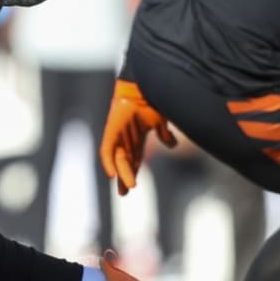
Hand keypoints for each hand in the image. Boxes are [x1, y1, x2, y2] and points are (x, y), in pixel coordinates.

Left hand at [99, 78, 176, 195]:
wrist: (144, 88)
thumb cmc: (152, 102)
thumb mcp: (160, 123)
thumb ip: (165, 135)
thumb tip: (172, 146)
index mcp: (136, 138)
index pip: (133, 160)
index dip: (132, 173)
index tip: (132, 187)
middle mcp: (126, 138)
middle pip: (124, 162)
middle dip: (124, 177)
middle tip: (125, 192)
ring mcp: (118, 135)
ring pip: (118, 159)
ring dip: (122, 173)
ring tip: (128, 187)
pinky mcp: (111, 131)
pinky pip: (106, 150)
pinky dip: (108, 162)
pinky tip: (112, 174)